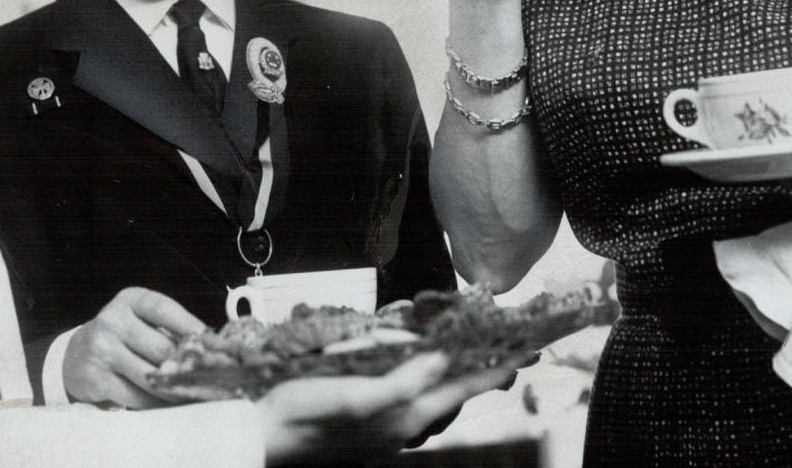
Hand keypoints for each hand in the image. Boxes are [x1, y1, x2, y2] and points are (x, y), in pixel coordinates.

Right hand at [63, 287, 205, 408]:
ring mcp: (102, 349)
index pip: (163, 309)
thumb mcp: (140, 319)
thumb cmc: (123, 336)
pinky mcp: (97, 378)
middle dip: (187, 365)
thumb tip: (207, 348)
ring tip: (193, 392)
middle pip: (160, 347)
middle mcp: (113, 320)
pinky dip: (155, 402)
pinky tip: (166, 402)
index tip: (211, 341)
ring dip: (174, 388)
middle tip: (208, 376)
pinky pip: (135, 396)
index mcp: (130, 299)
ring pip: (150, 375)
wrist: (77, 356)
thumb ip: (168, 329)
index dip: (189, 325)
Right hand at [258, 352, 514, 463]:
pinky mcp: (368, 427)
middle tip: (510, 358)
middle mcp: (401, 427)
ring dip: (455, 384)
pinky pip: (410, 407)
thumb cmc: (304, 412)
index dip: (493, 370)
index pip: (460, 388)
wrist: (266, 438)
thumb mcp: (354, 394)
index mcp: (401, 415)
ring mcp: (386, 430)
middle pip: (453, 398)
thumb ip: (400, 380)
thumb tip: (439, 359)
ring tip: (473, 368)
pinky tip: (419, 382)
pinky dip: (426, 391)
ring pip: (434, 404)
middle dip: (482, 377)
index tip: (525, 354)